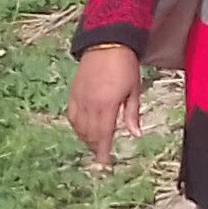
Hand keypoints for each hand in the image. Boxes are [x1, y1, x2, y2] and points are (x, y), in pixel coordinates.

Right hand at [66, 46, 144, 168]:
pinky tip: (82, 129)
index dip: (103, 152)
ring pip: (79, 126)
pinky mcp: (74, 92)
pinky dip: (77, 125)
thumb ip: (132, 114)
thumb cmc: (124, 66)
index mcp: (107, 104)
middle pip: (90, 133)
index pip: (103, 135)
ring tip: (93, 144)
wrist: (107, 43)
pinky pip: (72, 115)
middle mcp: (90, 104)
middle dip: (95, 147)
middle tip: (101, 155)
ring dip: (86, 138)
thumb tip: (136, 134)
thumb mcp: (134, 90)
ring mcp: (80, 98)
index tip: (103, 164)